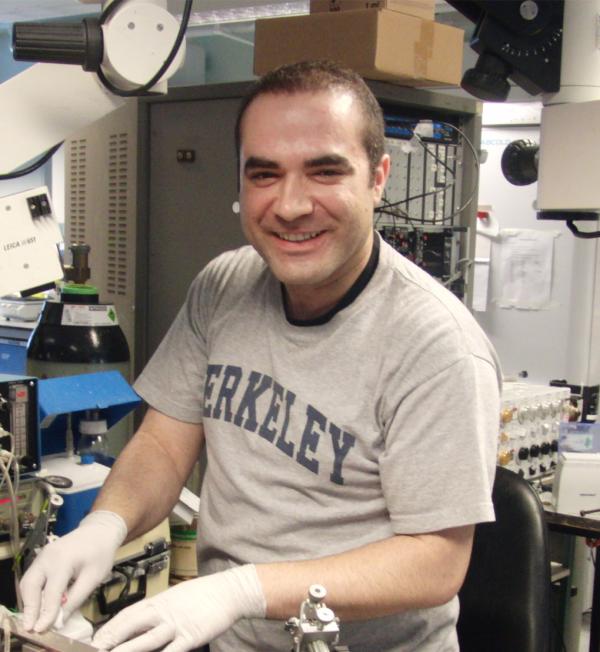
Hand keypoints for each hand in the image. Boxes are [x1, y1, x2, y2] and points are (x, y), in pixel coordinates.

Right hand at [20, 511, 126, 631]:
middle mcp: (47, 557)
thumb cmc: (100, 553)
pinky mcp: (41, 557)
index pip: (51, 591)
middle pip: (30, 585)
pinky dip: (33, 592)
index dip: (46, 612)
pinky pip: (32, 577)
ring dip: (29, 601)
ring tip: (35, 618)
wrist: (100, 530)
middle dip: (30, 608)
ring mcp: (42, 555)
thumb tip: (59, 620)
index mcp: (63, 560)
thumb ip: (76, 598)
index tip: (42, 629)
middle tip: (31, 626)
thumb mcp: (94, 577)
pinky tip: (40, 604)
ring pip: (27, 582)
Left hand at [92, 565, 265, 651]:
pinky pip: (171, 651)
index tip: (94, 642)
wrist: (229, 591)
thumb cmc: (202, 596)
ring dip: (127, 651)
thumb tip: (136, 624)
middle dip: (111, 640)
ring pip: (146, 640)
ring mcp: (176, 624)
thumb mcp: (176, 598)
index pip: (127, 614)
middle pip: (131, 626)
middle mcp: (163, 611)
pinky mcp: (191, 636)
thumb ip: (157, 611)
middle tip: (94, 651)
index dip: (109, 628)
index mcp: (159, 601)